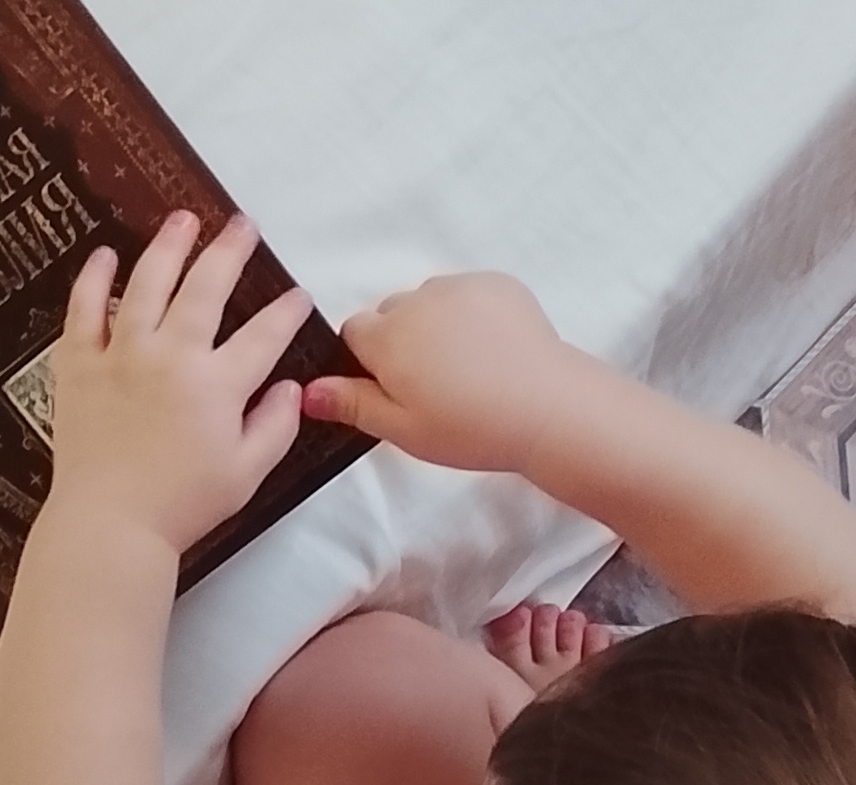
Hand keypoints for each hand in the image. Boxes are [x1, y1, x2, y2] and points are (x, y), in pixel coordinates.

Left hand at [45, 212, 314, 553]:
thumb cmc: (183, 504)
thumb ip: (276, 425)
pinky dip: (94, 279)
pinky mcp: (80, 365)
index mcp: (217, 384)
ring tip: (182, 219)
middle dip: (229, 251)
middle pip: (206, 288)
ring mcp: (121, 354)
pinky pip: (84, 310)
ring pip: (147, 283)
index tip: (298, 295)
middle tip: (242, 225)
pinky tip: (105, 255)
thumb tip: (292, 387)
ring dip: (168, 247)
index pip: (264, 335)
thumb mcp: (248, 473)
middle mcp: (171, 356)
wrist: (110, 523)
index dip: (286, 312)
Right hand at [302, 273, 589, 474]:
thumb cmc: (472, 427)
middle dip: (401, 341)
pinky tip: (491, 350)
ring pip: (428, 300)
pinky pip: (467, 292)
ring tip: (466, 368)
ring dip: (435, 324)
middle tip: (434, 384)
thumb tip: (306, 391)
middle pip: (390, 313)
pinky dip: (470, 313)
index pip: (353, 333)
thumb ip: (352, 404)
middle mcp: (417, 301)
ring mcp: (460, 287)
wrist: (549, 408)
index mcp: (387, 338)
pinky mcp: (497, 284)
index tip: (394, 388)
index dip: (368, 362)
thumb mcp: (403, 430)